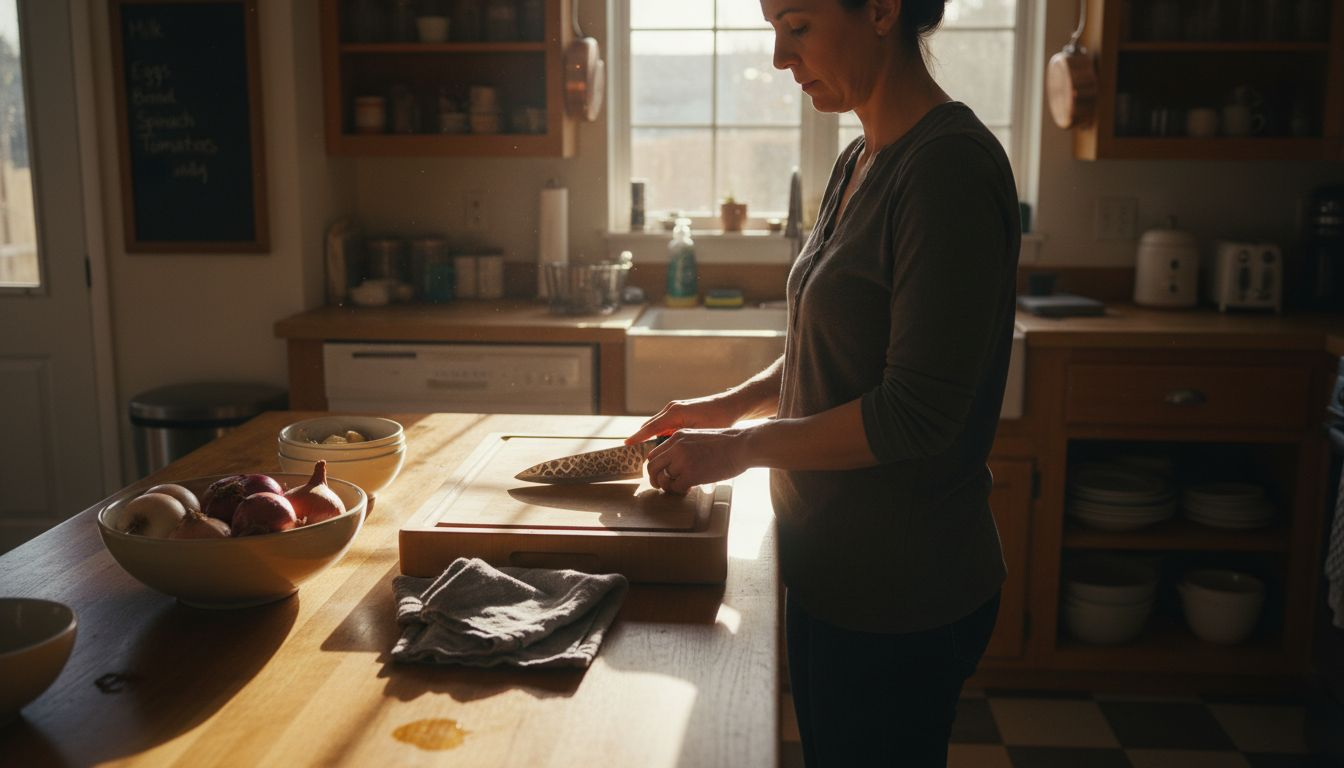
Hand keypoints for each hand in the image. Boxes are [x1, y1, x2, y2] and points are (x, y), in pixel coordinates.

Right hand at [625, 394, 743, 445]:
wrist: (730, 405)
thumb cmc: (718, 419)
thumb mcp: (699, 433)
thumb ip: (682, 441)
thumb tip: (668, 453)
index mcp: (675, 413)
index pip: (651, 427)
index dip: (638, 437)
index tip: (626, 444)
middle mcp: (672, 408)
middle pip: (650, 425)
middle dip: (641, 438)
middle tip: (633, 454)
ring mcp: (675, 409)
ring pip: (657, 425)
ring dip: (651, 437)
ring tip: (646, 452)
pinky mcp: (679, 411)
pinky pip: (665, 424)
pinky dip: (660, 433)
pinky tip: (662, 445)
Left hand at [645, 427, 750, 494]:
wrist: (742, 445)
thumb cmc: (726, 443)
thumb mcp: (698, 437)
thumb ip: (684, 447)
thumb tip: (675, 463)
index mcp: (677, 437)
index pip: (654, 454)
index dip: (655, 466)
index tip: (660, 474)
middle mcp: (676, 447)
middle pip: (652, 467)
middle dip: (654, 479)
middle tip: (661, 486)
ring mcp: (683, 461)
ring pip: (663, 479)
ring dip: (667, 486)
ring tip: (676, 488)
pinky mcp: (691, 474)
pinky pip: (676, 487)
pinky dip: (679, 491)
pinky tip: (688, 489)